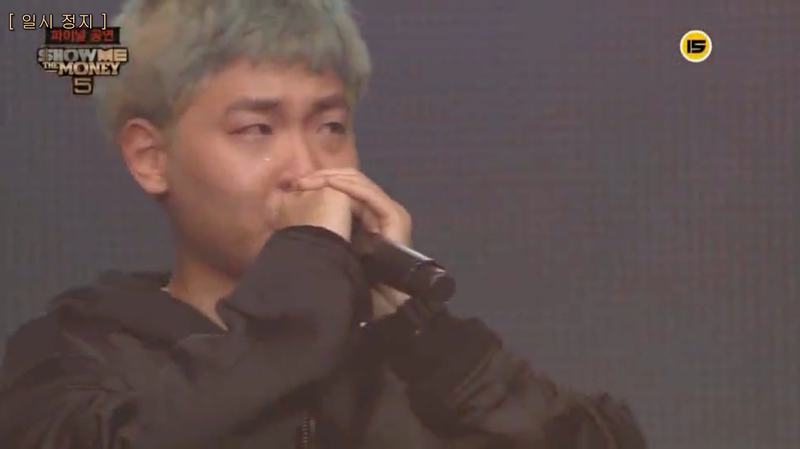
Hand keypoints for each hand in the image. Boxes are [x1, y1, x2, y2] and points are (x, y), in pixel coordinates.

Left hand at [292, 169, 412, 315]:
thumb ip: (321, 225)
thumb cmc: (348, 277)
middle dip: (324, 177)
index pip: (344, 189)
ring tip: (311, 181)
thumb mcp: (329, 243)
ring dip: (333, 179)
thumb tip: (295, 204)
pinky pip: (369, 195)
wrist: (374, 299)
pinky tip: (330, 185)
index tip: (294, 184)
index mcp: (364, 217)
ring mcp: (389, 213)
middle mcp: (378, 212)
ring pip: (360, 184)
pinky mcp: (395, 217)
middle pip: (352, 182)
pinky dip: (349, 188)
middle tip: (300, 179)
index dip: (320, 182)